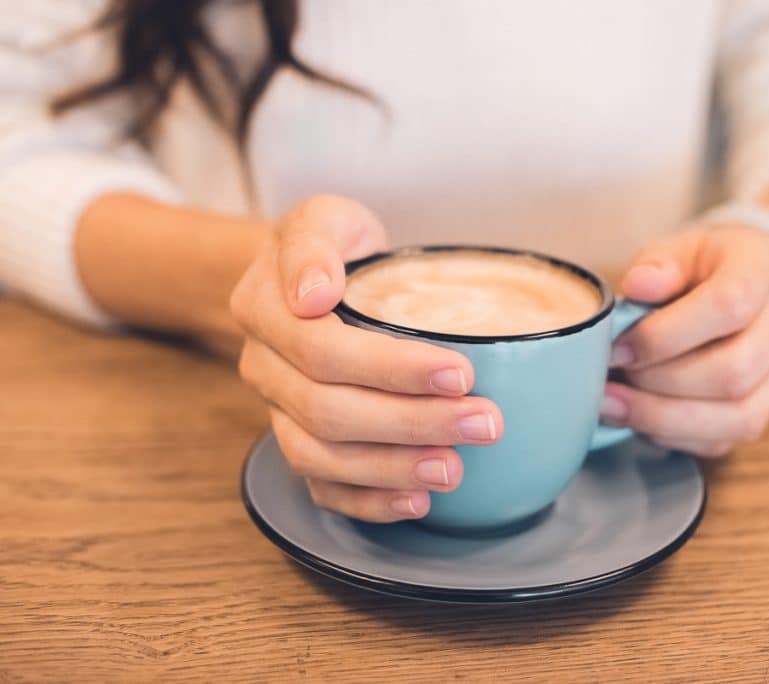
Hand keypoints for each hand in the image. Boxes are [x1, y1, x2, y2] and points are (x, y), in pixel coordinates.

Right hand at [230, 196, 503, 520]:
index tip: (461, 372)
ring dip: (394, 469)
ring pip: (322, 458)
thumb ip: (314, 244)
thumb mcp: (323, 218)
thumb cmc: (333, 247)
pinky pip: (322, 488)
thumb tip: (313, 294)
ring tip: (456, 469)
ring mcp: (278, 412)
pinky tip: (418, 501)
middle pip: (329, 412)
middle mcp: (264, 368)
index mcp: (264, 310)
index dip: (393, 369)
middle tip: (484, 424)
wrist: (312, 280)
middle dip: (412, 423)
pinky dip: (369, 502)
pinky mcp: (300, 442)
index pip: (324, 350)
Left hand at [602, 222, 768, 456]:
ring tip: (614, 405)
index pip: (730, 305)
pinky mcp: (764, 408)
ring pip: (738, 416)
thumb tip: (637, 286)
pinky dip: (674, 435)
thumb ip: (658, 265)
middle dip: (660, 381)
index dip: (667, 334)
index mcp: (764, 267)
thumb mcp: (677, 249)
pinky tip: (639, 418)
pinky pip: (725, 439)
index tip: (619, 346)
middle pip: (735, 370)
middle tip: (613, 376)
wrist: (739, 282)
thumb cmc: (701, 266)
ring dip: (665, 418)